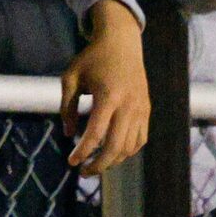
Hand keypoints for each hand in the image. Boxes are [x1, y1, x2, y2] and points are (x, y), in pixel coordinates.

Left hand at [64, 1, 149, 175]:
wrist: (122, 43)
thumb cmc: (91, 59)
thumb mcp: (71, 78)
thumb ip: (67, 107)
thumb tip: (68, 134)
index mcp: (109, 96)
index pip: (96, 133)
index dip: (83, 151)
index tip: (70, 162)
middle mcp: (129, 106)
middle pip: (116, 146)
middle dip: (99, 164)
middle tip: (83, 172)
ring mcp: (142, 109)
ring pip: (130, 146)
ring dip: (113, 160)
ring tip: (95, 164)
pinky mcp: (147, 111)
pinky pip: (140, 139)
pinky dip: (127, 151)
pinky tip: (112, 154)